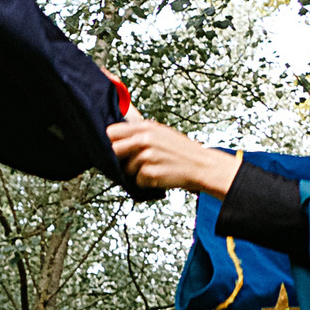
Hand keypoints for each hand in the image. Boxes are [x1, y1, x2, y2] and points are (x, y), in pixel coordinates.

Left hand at [107, 119, 242, 197]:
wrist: (200, 165)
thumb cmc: (179, 151)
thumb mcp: (159, 132)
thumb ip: (138, 133)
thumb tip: (114, 137)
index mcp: (144, 127)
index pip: (111, 132)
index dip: (109, 142)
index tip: (112, 148)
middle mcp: (144, 139)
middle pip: (113, 151)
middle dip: (118, 159)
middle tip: (131, 162)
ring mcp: (146, 156)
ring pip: (126, 169)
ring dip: (136, 173)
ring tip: (154, 167)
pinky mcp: (149, 173)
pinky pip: (137, 181)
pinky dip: (145, 182)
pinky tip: (158, 175)